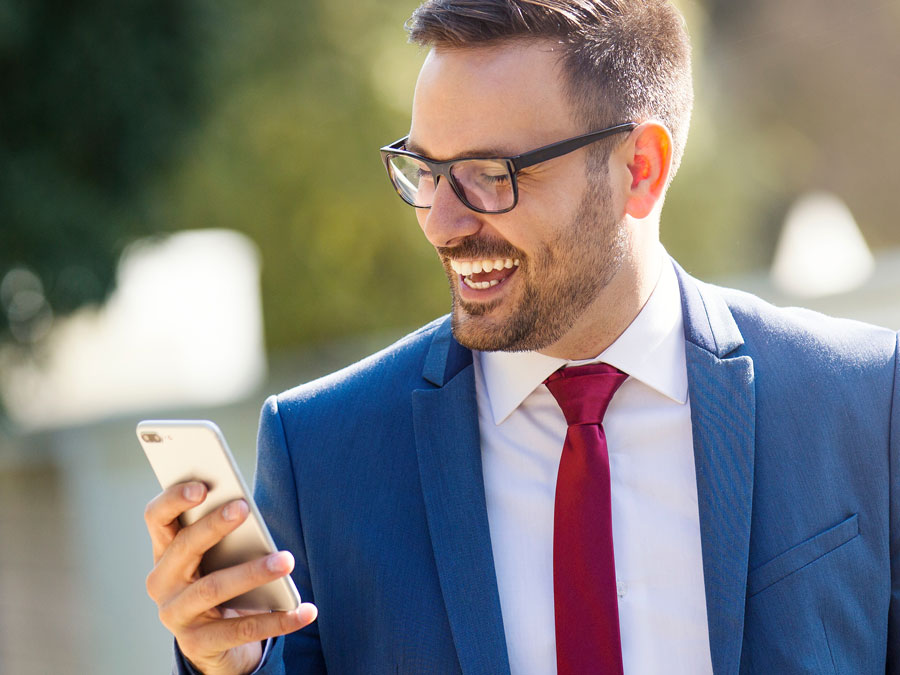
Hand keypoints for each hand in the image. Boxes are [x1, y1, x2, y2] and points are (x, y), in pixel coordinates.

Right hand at [144, 482, 317, 674]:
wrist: (217, 646)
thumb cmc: (221, 582)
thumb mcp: (217, 558)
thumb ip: (224, 533)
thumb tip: (246, 505)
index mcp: (164, 552)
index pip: (156, 518)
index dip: (174, 499)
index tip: (202, 485)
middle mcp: (162, 583)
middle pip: (185, 548)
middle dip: (215, 525)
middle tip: (245, 507)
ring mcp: (177, 615)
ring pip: (214, 587)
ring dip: (253, 572)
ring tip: (287, 560)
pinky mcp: (198, 644)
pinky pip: (241, 629)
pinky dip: (279, 620)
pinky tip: (306, 610)